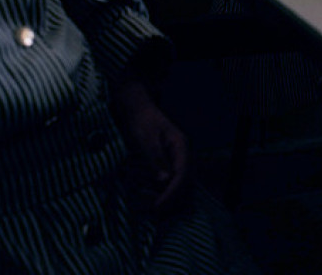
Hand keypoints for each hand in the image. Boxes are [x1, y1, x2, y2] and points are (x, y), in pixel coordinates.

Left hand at [113, 79, 187, 211]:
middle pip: (185, 182)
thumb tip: (164, 180)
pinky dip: (162, 191)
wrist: (137, 110)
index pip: (182, 174)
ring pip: (179, 184)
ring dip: (168, 196)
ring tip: (151, 207)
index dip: (172, 192)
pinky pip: (170, 181)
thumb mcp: (146, 139)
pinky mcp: (167, 163)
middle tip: (154, 211)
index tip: (158, 206)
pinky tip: (150, 198)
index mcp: (181, 146)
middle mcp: (182, 154)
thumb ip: (155, 158)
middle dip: (172, 198)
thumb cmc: (141, 121)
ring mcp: (175, 158)